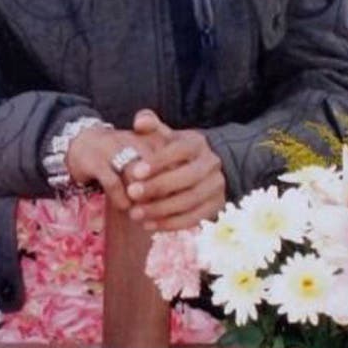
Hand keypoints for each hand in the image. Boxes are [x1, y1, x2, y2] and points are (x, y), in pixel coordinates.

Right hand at [66, 124, 167, 212]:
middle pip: (156, 169)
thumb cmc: (121, 156)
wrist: (82, 143)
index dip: (176, 183)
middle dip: (161, 192)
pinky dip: (121, 198)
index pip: (172, 160)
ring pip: (136, 176)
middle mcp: (133, 139)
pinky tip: (125, 206)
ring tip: (143, 211)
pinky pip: (113, 182)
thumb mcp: (144, 156)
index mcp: (150, 137)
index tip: (176, 200)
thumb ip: (163, 172)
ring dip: (142, 198)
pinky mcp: (95, 161)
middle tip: (163, 209)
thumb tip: (181, 198)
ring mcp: (113, 148)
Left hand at [126, 109, 225, 230]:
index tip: (134, 172)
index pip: (179, 151)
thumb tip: (140, 121)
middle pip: (186, 178)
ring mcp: (216, 187)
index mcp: (197, 144)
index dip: (157, 162)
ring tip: (135, 214)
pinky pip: (193, 218)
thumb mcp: (166, 136)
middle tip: (132, 194)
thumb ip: (151, 126)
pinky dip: (170, 224)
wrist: (206, 168)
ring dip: (160, 210)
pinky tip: (148, 225)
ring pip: (189, 201)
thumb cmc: (176, 151)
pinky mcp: (214, 207)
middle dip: (157, 187)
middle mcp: (210, 165)